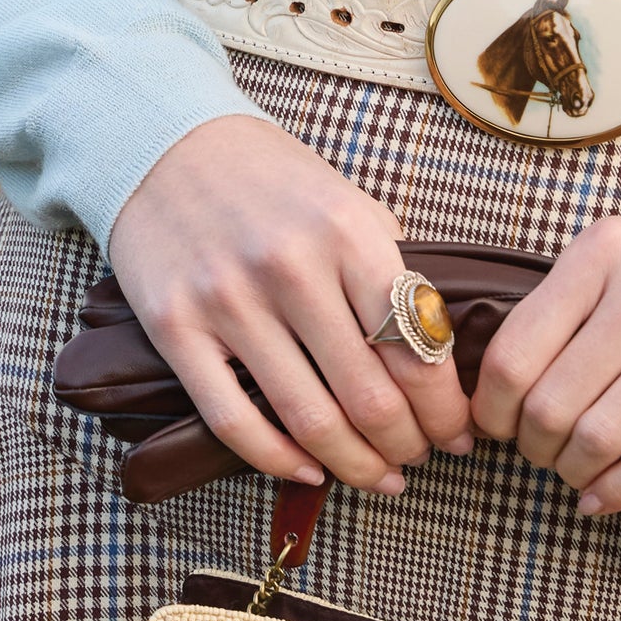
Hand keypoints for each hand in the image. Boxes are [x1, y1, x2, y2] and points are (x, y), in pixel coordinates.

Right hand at [107, 116, 472, 492]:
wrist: (163, 144)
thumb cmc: (271, 183)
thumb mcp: (348, 202)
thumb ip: (391, 272)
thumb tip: (439, 357)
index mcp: (348, 234)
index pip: (417, 350)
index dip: (445, 411)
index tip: (457, 436)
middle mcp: (290, 269)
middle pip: (369, 398)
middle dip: (407, 446)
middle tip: (418, 459)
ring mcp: (228, 302)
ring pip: (309, 420)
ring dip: (355, 465)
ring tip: (378, 476)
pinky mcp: (175, 329)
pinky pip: (235, 422)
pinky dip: (280, 462)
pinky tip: (310, 473)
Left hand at [471, 210, 620, 513]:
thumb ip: (564, 308)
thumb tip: (498, 391)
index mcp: (601, 252)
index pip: (513, 353)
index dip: (492, 409)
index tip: (497, 428)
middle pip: (551, 404)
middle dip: (533, 449)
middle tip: (541, 455)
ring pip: (601, 435)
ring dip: (574, 472)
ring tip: (576, 475)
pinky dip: (620, 489)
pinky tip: (602, 499)